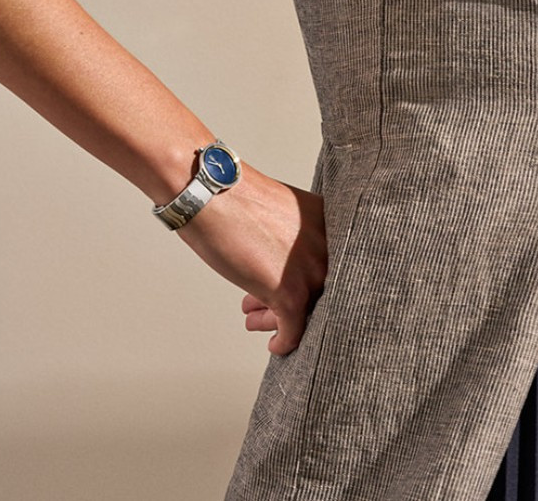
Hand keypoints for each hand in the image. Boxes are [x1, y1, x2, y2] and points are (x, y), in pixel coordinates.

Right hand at [175, 161, 326, 355]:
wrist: (210, 192)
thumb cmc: (235, 197)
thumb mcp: (278, 215)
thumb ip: (292, 237)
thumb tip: (285, 264)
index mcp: (327, 223)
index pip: (327, 263)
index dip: (307, 281)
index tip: (290, 288)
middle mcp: (328, 247)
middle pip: (319, 289)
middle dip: (290, 300)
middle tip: (268, 309)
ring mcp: (311, 270)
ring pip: (307, 310)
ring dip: (279, 319)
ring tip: (257, 321)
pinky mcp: (290, 292)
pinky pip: (294, 329)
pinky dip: (284, 341)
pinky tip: (275, 345)